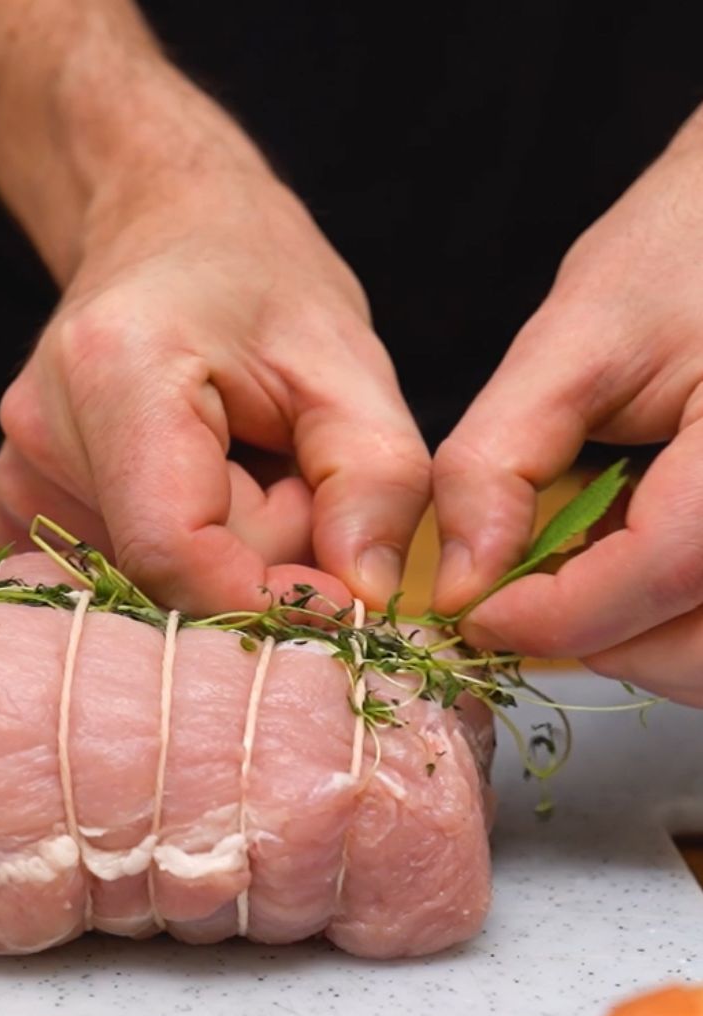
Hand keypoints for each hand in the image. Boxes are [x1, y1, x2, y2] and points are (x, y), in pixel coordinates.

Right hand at [0, 167, 429, 613]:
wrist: (163, 233)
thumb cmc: (259, 284)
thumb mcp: (349, 363)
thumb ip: (375, 479)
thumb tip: (361, 597)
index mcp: (117, 371)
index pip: (174, 551)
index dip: (266, 594)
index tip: (336, 584)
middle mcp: (41, 428)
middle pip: (167, 570)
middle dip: (257, 552)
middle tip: (284, 467)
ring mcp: (16, 469)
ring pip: (145, 579)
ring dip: (219, 549)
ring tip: (233, 461)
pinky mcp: (14, 500)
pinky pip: (113, 571)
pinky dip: (173, 548)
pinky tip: (184, 480)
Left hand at [432, 107, 702, 703]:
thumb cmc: (688, 246)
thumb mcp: (578, 337)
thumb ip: (500, 460)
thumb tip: (457, 581)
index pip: (666, 571)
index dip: (555, 613)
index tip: (474, 612)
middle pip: (702, 650)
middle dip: (596, 642)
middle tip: (520, 598)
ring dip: (637, 640)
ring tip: (580, 564)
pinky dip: (671, 619)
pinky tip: (633, 556)